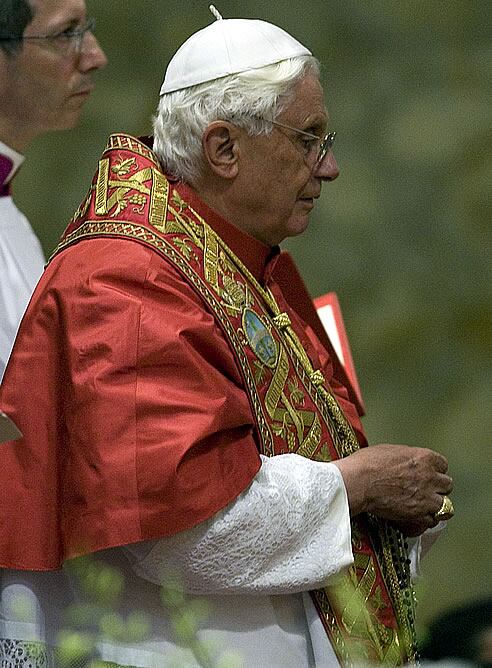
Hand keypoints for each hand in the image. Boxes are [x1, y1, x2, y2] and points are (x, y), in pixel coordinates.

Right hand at [333, 444, 452, 531]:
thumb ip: (407, 459)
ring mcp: (427, 497)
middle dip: (438, 488)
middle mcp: (430, 477)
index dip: (435, 471)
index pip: (443, 464)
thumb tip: (406, 464)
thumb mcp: (390, 451)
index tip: (429, 474)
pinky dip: (425, 520)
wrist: (359, 482)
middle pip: (447, 485)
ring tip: (425, 507)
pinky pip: (432, 521)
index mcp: (424, 458)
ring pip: (445, 506)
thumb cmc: (367, 464)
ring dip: (436, 506)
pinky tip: (417, 517)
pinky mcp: (419, 515)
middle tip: (427, 490)